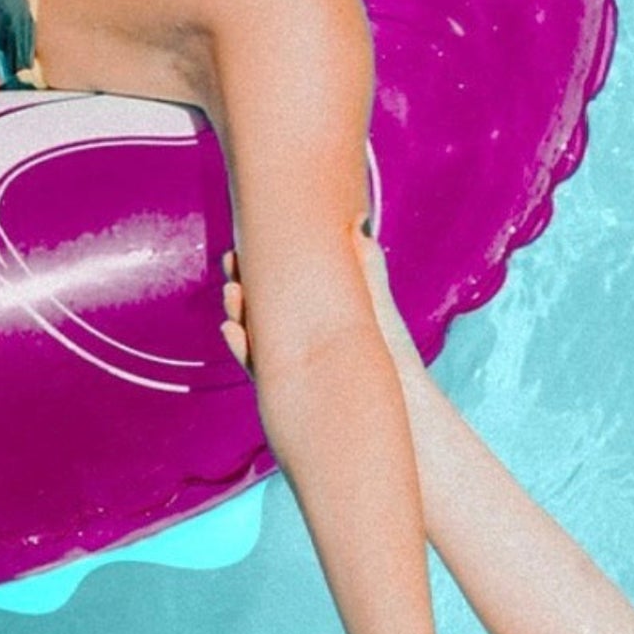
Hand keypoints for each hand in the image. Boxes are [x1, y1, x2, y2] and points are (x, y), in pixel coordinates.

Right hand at [220, 230, 424, 380]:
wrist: (404, 413)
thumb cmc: (394, 360)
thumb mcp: (376, 306)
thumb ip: (366, 268)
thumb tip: (359, 220)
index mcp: (320, 324)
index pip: (283, 292)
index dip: (262, 271)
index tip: (245, 248)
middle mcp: (304, 345)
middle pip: (263, 311)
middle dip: (243, 286)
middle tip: (230, 262)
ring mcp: (295, 369)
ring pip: (256, 338)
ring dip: (239, 314)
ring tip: (231, 292)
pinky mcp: (291, 392)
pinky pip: (260, 368)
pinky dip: (244, 349)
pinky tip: (231, 330)